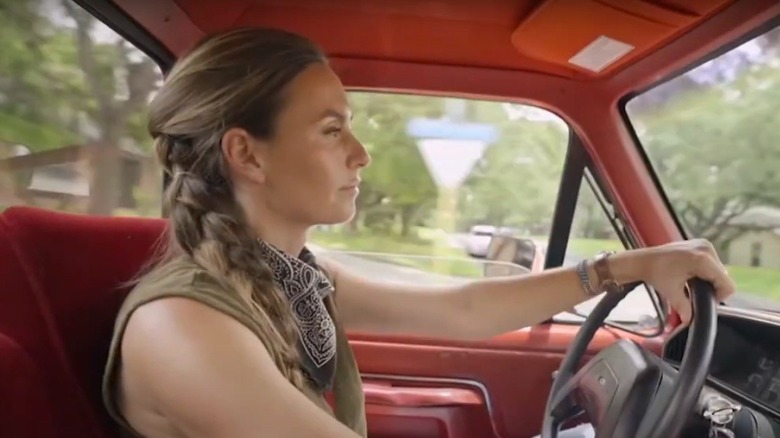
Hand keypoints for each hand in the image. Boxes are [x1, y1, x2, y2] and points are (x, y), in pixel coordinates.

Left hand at [611, 239, 735, 323]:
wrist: (642, 260)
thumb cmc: (656, 274)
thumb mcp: (672, 293)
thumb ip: (685, 308)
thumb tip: (690, 322)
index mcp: (703, 259)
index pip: (726, 284)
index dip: (718, 297)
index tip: (703, 300)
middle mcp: (706, 248)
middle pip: (723, 277)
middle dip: (712, 288)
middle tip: (694, 293)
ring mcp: (703, 244)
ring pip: (718, 270)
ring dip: (708, 280)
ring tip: (691, 284)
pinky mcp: (700, 243)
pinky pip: (711, 262)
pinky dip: (705, 271)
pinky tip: (691, 276)